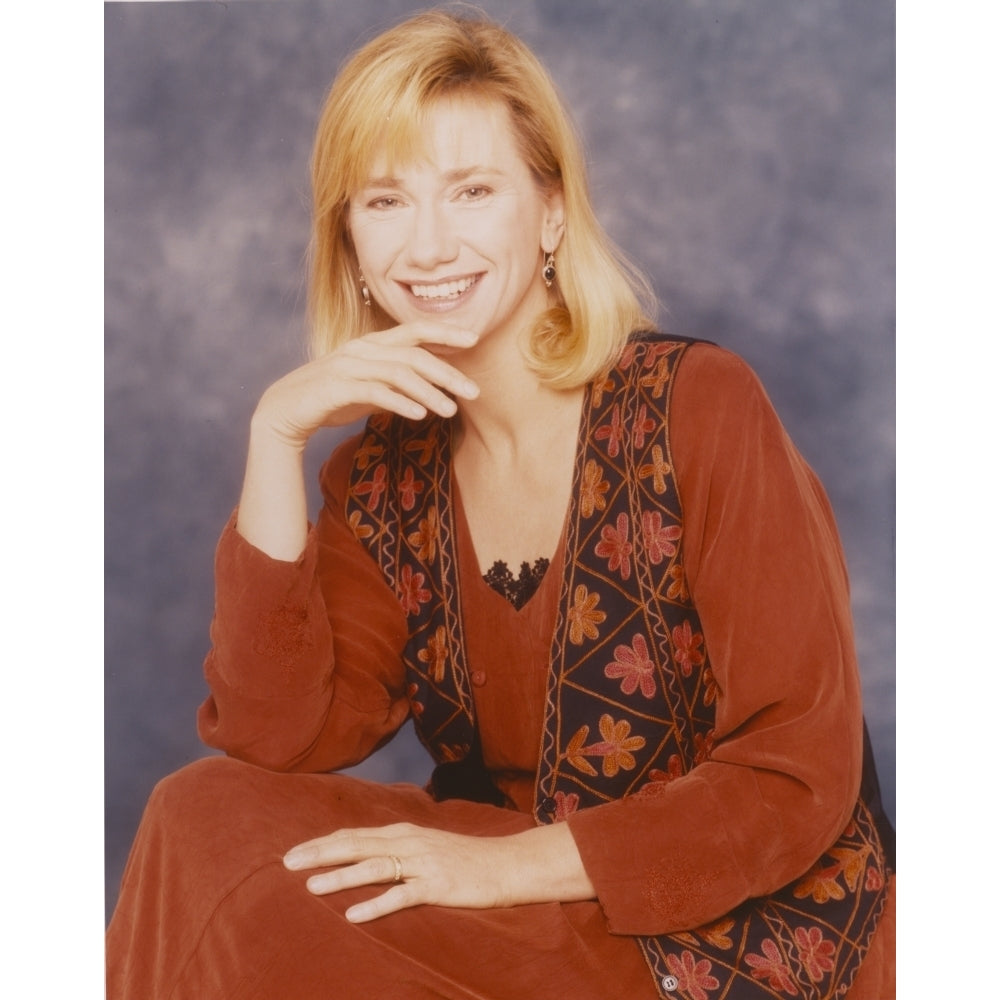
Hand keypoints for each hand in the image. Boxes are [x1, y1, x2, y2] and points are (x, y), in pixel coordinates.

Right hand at [254, 322, 480, 451]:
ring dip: (429, 392)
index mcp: (371, 344)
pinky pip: (375, 392)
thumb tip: (426, 392)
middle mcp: (362, 349)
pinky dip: (400, 402)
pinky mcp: (337, 387)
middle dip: (447, 372)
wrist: (284, 412)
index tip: (475, 338)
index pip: (414, 331)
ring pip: (398, 373)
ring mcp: (348, 366)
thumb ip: (394, 383)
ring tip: (450, 411)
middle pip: (413, 354)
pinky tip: (420, 415)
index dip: (445, 331)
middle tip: (474, 392)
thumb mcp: (368, 388)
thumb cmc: (330, 400)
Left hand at [282, 821, 595, 923]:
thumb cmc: (465, 859)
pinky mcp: (438, 885)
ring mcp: (423, 863)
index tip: (293, 852)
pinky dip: (376, 904)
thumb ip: (396, 849)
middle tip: (286, 862)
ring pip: (374, 866)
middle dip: (320, 853)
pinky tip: (354, 914)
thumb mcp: (426, 847)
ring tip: (311, 886)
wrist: (507, 864)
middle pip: (357, 845)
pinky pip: (402, 895)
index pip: (354, 834)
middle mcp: (409, 842)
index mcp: (404, 832)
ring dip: (341, 876)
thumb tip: (363, 856)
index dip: (323, 843)